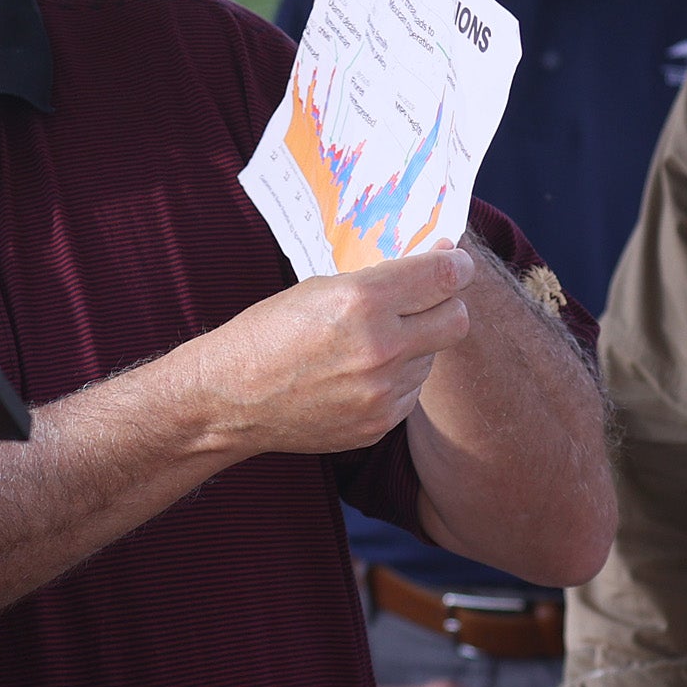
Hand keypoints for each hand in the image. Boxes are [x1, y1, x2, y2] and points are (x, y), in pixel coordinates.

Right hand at [180, 247, 473, 458]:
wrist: (230, 398)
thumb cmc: (269, 331)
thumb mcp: (321, 288)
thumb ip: (382, 279)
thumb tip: (439, 262)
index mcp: (363, 301)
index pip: (444, 277)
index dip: (456, 265)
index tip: (454, 262)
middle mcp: (380, 349)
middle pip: (456, 320)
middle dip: (446, 304)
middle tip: (427, 299)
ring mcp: (382, 393)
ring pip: (432, 357)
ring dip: (415, 344)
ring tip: (369, 343)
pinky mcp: (379, 424)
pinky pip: (410, 391)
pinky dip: (396, 377)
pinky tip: (359, 373)